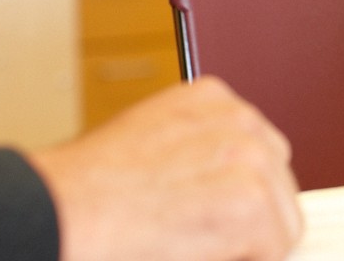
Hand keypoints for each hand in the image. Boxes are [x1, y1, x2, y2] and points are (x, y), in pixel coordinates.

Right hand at [29, 77, 303, 260]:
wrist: (60, 214)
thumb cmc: (86, 195)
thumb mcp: (148, 146)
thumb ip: (194, 155)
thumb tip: (219, 189)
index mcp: (210, 98)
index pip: (258, 150)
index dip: (233, 195)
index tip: (206, 216)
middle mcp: (236, 117)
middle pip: (278, 181)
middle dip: (249, 219)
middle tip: (197, 239)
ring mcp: (248, 155)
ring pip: (282, 218)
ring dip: (246, 244)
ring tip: (190, 247)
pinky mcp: (251, 199)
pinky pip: (277, 246)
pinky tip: (196, 255)